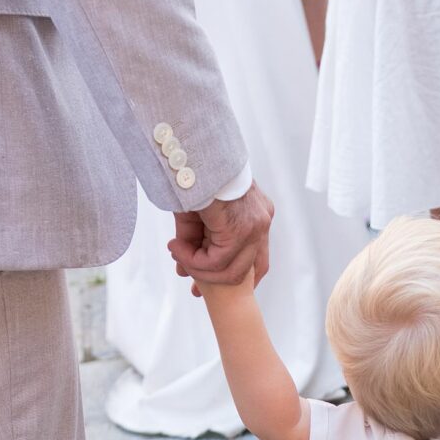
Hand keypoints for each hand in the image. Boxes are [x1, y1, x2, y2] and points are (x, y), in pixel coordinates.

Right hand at [168, 182, 273, 296]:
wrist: (188, 149)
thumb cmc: (190, 173)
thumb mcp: (195, 212)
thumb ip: (194, 240)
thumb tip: (184, 270)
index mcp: (256, 214)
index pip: (256, 259)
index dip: (232, 276)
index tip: (207, 286)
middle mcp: (262, 221)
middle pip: (248, 271)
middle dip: (217, 283)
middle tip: (194, 289)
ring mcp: (255, 226)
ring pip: (231, 271)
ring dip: (199, 269)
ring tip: (177, 254)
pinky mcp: (241, 229)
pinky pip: (217, 261)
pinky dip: (194, 261)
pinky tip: (177, 248)